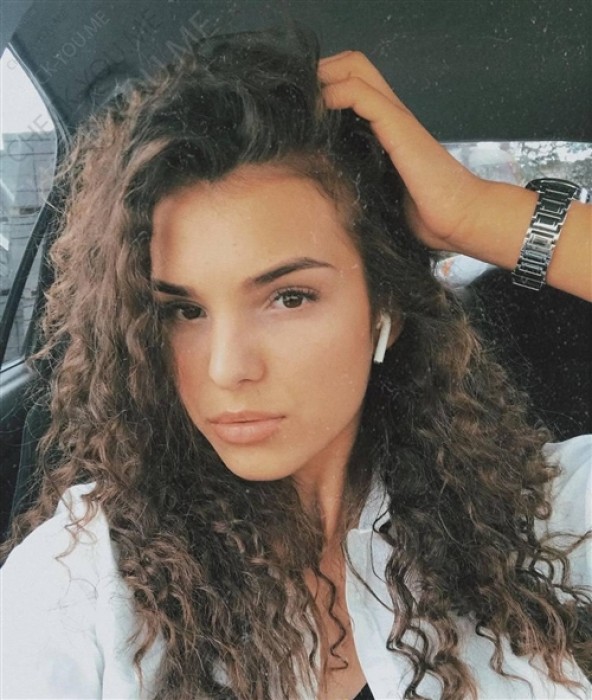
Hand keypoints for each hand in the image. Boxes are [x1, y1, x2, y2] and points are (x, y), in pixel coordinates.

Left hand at [318, 50, 486, 251]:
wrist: (460, 218)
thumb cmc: (425, 215)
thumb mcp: (380, 194)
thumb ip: (359, 180)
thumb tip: (322, 195)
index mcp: (387, 128)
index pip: (351, 83)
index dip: (324, 87)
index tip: (299, 111)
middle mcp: (391, 115)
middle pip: (352, 64)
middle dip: (321, 72)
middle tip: (298, 100)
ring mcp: (395, 117)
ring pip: (354, 69)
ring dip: (324, 77)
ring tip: (302, 103)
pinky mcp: (398, 126)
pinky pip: (359, 94)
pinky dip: (334, 95)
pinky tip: (318, 113)